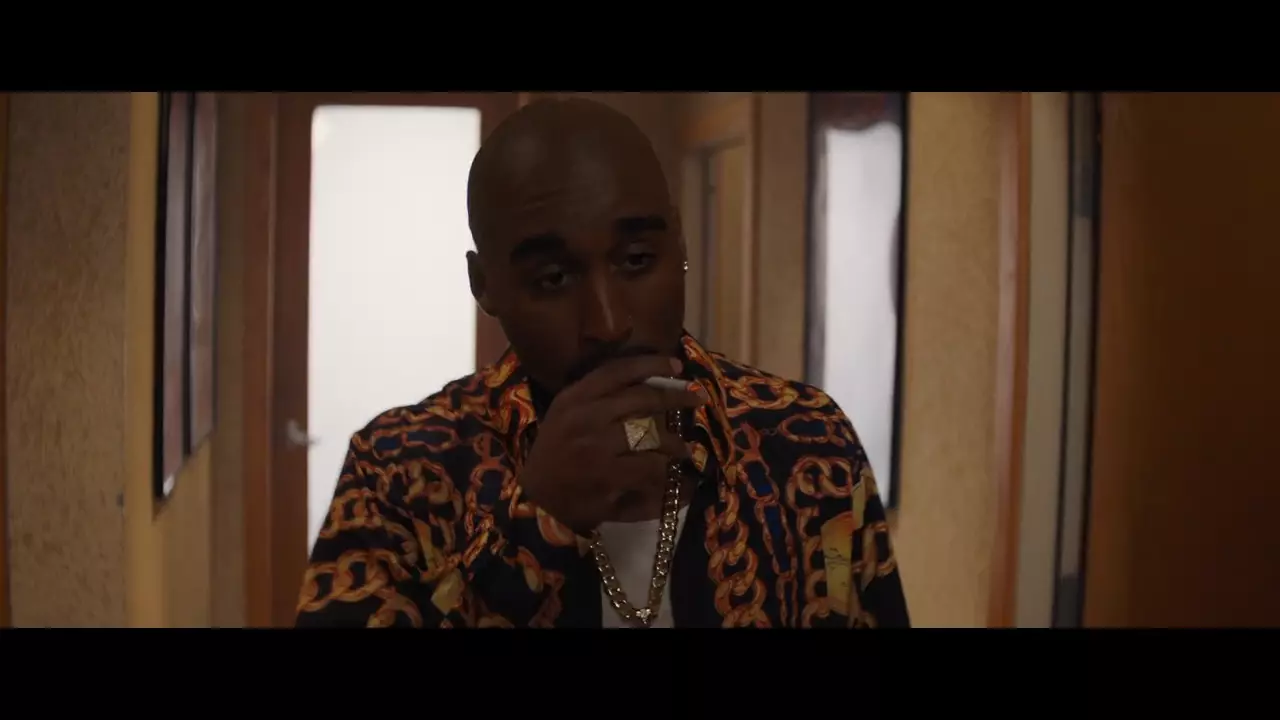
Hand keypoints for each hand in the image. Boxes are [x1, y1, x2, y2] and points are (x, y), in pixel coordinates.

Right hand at [521, 355, 707, 533]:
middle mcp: (585, 417)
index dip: (651, 364)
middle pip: (642, 399)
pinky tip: (678, 478)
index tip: (676, 365)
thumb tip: (649, 381)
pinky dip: (669, 473)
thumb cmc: (556, 452)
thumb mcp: (567, 414)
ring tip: (684, 449)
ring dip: (674, 443)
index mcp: (574, 398)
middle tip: (697, 398)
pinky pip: (650, 469)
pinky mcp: (607, 476)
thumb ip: (599, 396)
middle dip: (675, 397)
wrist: (536, 495)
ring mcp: (596, 448)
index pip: (617, 370)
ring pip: (651, 436)